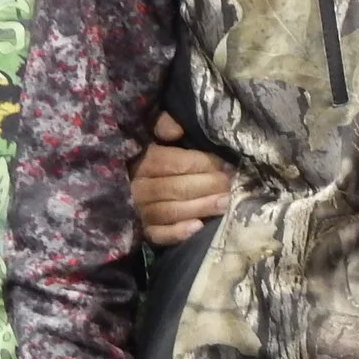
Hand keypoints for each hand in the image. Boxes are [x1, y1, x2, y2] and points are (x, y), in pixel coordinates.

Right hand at [131, 114, 231, 246]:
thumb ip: (164, 123)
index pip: (176, 162)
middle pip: (176, 188)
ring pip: (171, 211)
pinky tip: (198, 227)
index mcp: (143, 160)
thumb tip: (175, 129)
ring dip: (201, 207)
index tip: (227, 165)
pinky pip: (159, 235)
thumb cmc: (153, 154)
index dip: (204, 164)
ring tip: (225, 203)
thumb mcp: (154, 133)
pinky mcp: (143, 232)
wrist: (126, 182)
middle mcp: (139, 187)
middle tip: (231, 185)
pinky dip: (178, 233)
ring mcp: (140, 211)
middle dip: (208, 186)